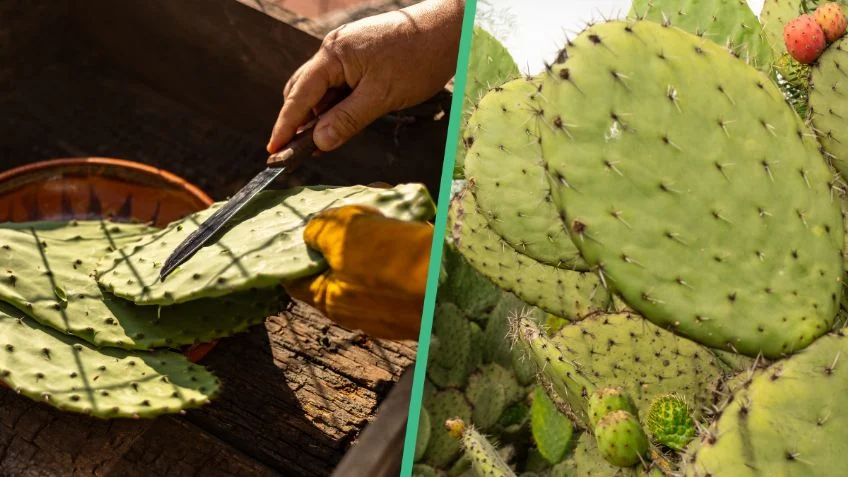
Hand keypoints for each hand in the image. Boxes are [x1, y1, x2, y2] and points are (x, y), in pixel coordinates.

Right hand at [267, 0, 464, 152]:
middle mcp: (334, 51)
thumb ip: (347, 120)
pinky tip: (341, 124)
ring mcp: (346, 53)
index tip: (273, 149)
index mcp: (333, 55)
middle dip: (299, 122)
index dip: (285, 125)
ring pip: (322, 91)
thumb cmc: (418, 58)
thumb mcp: (381, 97)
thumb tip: (318, 142)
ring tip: (323, 143)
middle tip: (298, 152)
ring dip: (320, 116)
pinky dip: (336, 106)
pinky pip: (338, 86)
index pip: (298, 95)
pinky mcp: (360, 58)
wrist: (448, 31)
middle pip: (303, 91)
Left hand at [281, 204, 433, 340]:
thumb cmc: (397, 265)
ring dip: (375, 233)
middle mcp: (357, 310)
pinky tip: (410, 222)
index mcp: (331, 300)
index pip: (296, 278)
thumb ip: (321, 231)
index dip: (294, 249)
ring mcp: (388, 307)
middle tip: (354, 209)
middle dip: (342, 233)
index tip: (298, 226)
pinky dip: (400, 243)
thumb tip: (313, 233)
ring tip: (386, 206)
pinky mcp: (416, 298)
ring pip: (371, 262)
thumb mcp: (346, 235)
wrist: (457, 287)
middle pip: (336, 266)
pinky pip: (399, 266)